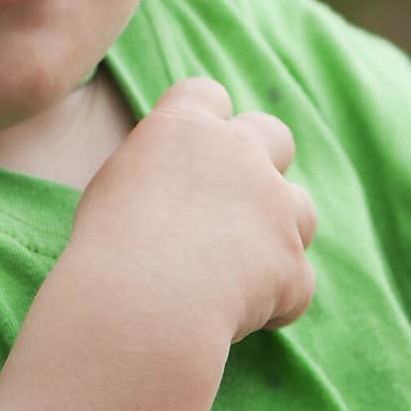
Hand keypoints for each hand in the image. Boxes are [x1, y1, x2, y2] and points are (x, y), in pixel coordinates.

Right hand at [71, 77, 316, 344]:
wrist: (141, 302)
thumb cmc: (109, 244)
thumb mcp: (116, 182)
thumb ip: (156, 166)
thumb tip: (169, 181)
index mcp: (187, 126)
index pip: (207, 94)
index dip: (205, 118)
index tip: (192, 152)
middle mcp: (240, 154)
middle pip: (275, 134)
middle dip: (264, 162)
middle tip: (234, 202)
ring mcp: (275, 207)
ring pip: (301, 208)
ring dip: (279, 232)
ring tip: (239, 269)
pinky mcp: (293, 264)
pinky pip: (297, 281)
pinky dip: (275, 299)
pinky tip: (237, 316)